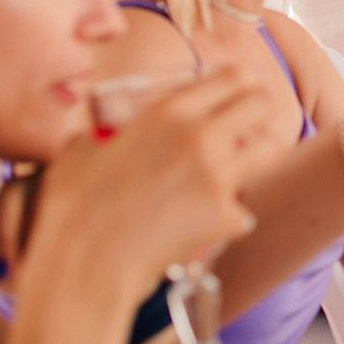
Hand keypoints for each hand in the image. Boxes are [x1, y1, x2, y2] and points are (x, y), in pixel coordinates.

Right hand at [26, 66, 278, 290]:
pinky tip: (204, 227)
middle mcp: (201, 137)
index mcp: (169, 113)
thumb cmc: (72, 209)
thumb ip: (103, 135)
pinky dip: (228, 219)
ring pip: (272, 148)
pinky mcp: (225, 215)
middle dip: (259, 112)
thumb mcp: (80, 151)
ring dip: (257, 157)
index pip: (234, 76)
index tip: (241, 90)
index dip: (242, 82)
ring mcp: (218, 176)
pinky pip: (243, 210)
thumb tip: (101, 137)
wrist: (84, 266)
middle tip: (247, 127)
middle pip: (263, 104)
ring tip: (237, 169)